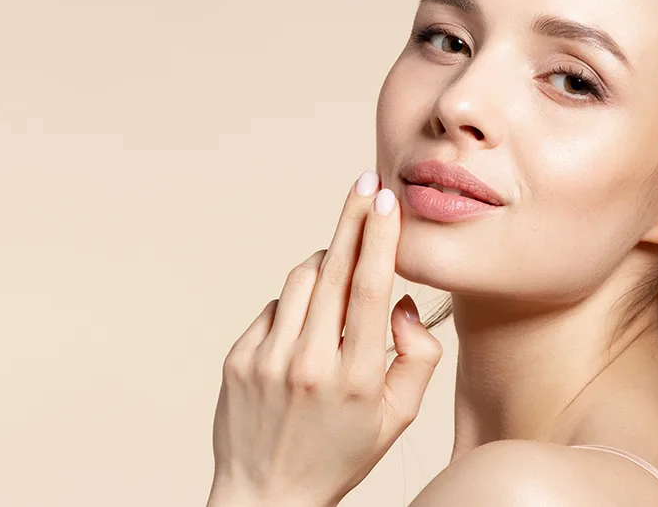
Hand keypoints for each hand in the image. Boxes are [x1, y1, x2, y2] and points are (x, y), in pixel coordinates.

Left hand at [208, 171, 442, 506]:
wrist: (267, 495)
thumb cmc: (341, 452)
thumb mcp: (399, 416)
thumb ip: (418, 356)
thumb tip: (400, 301)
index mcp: (357, 377)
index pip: (371, 288)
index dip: (380, 237)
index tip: (387, 201)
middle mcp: (310, 364)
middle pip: (335, 269)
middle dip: (354, 218)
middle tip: (367, 182)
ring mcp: (268, 360)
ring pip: (302, 279)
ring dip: (326, 267)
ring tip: (341, 283)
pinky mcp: (238, 359)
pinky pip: (275, 307)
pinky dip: (296, 307)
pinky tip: (304, 334)